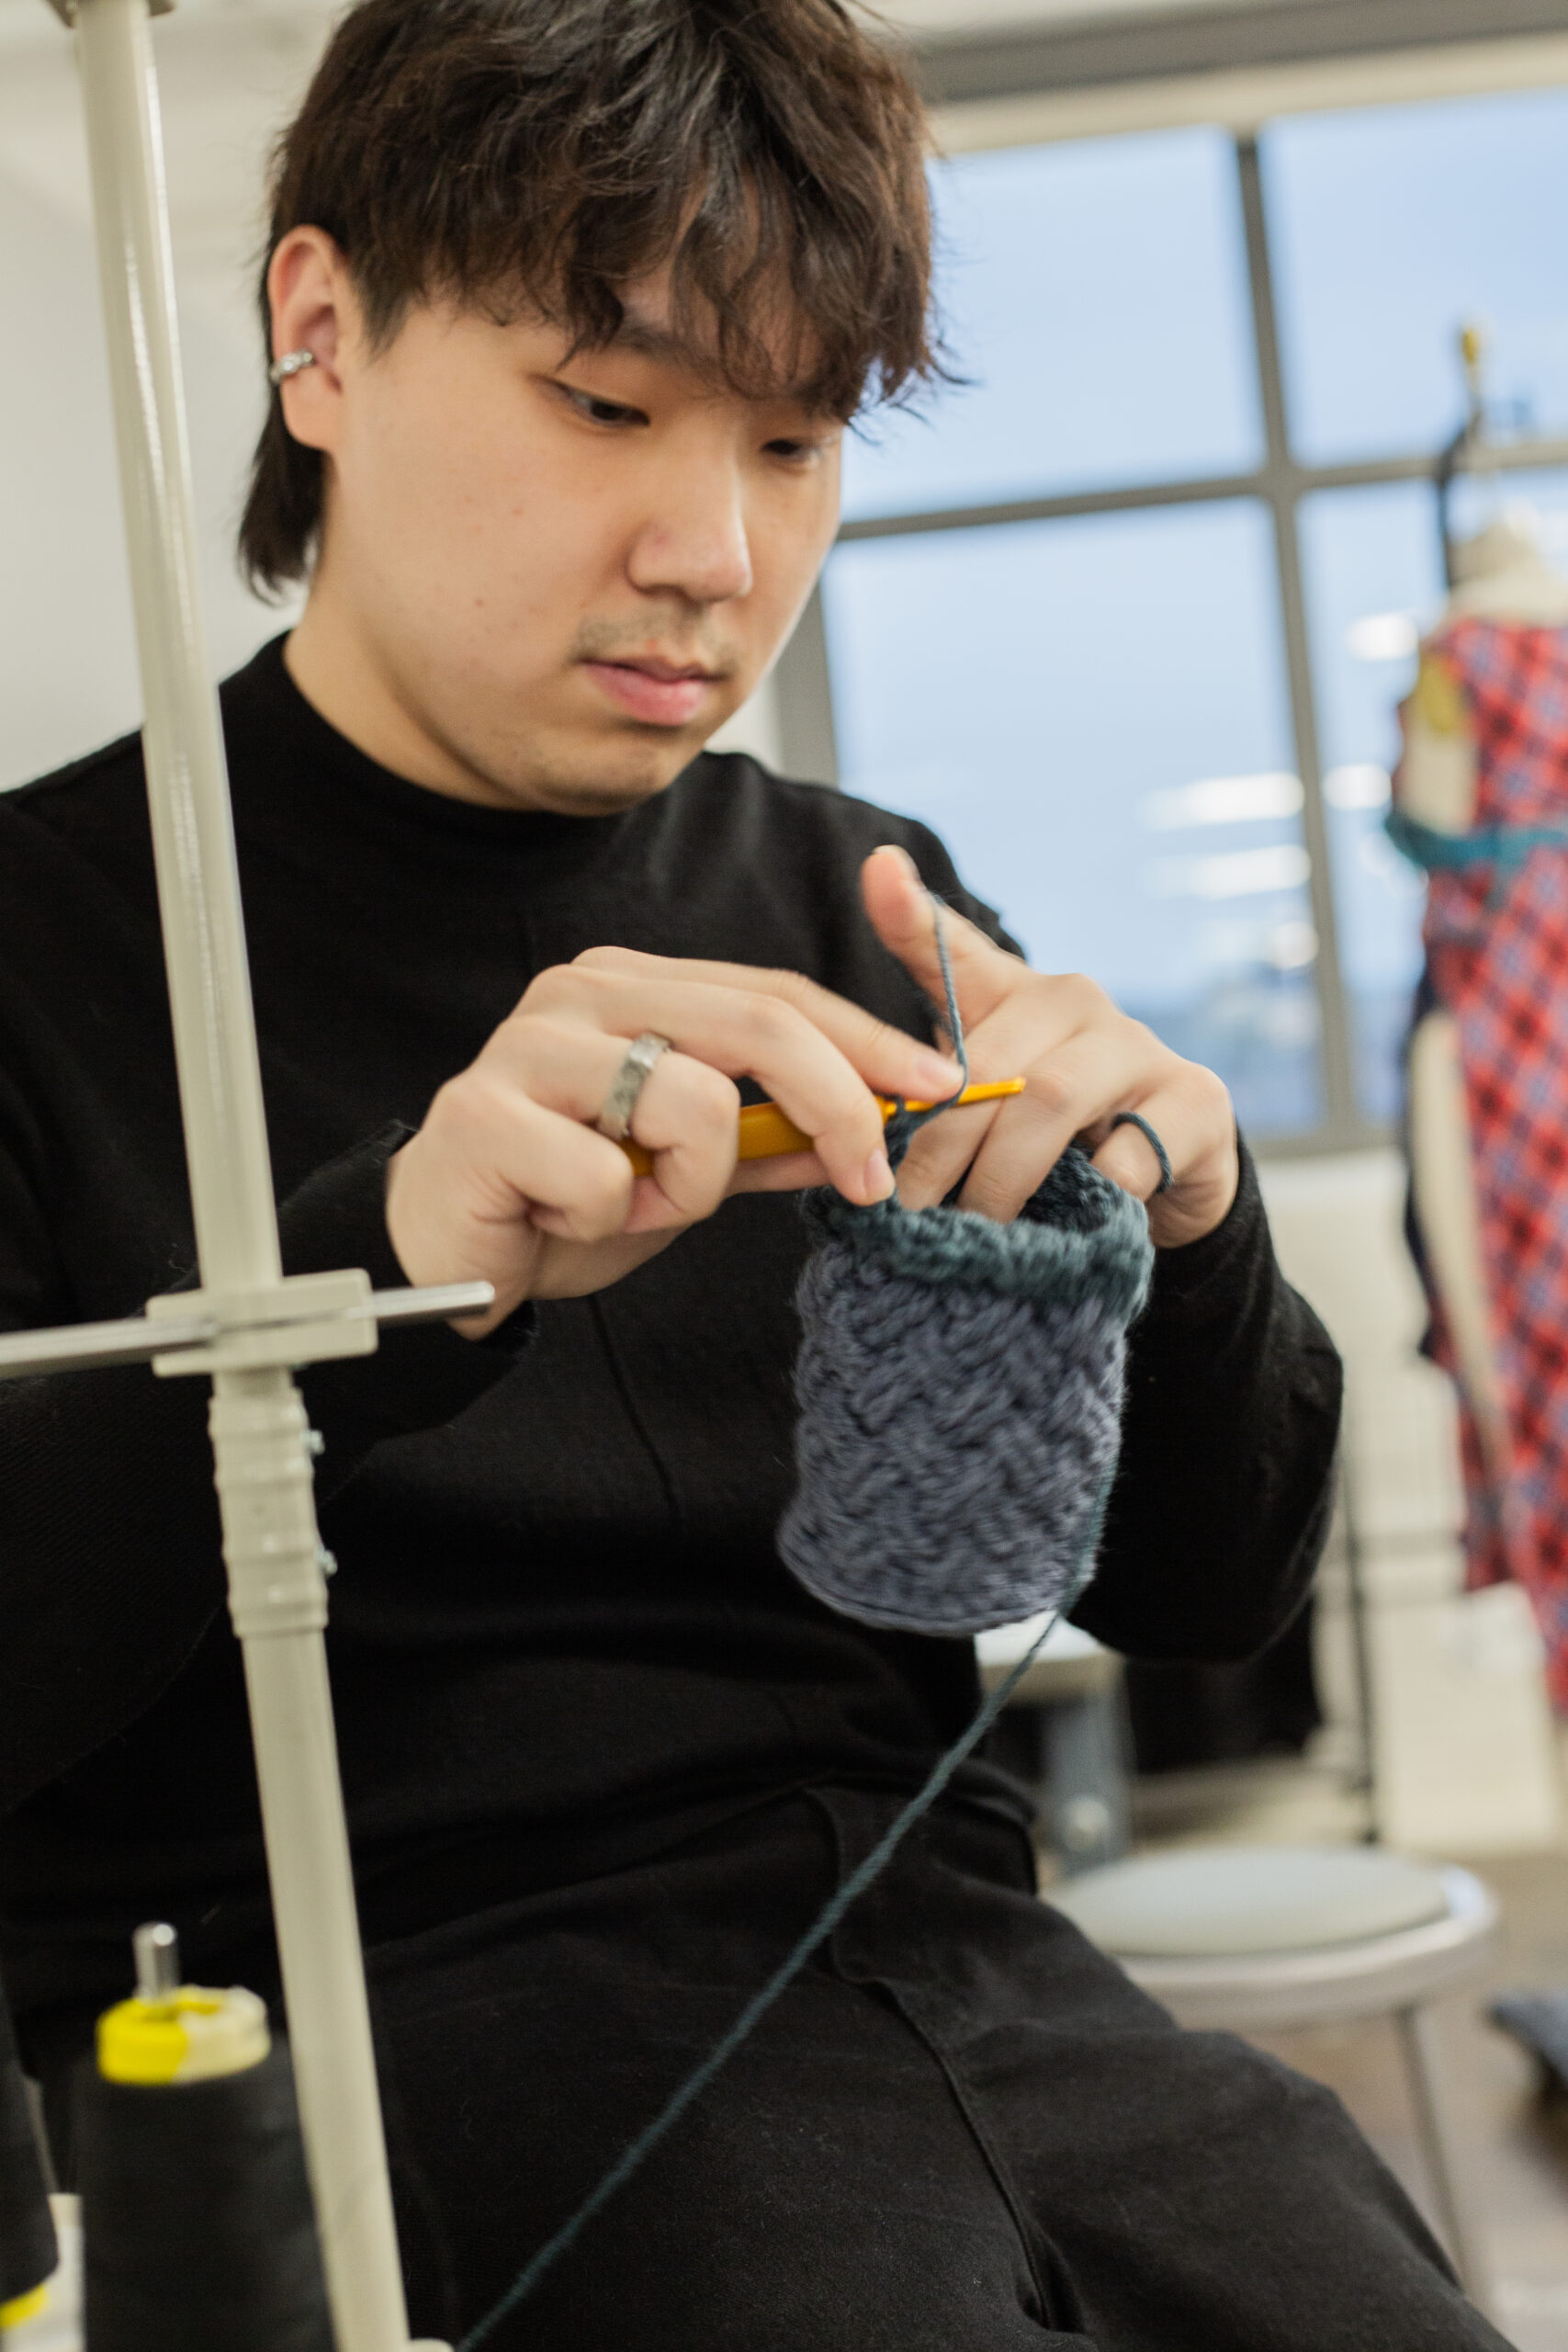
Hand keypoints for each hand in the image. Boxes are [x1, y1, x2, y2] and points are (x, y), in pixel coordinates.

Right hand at [385, 953, 962, 1330]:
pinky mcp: (485, 1113)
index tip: (944, 1084)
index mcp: (633, 986)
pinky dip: (611, 1219)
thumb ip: (769, 1140)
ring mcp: (529, 1044)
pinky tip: (562, 1216)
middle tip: (870, 1181)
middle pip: (755, 1024)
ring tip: (637, 1204)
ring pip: (691, 1103)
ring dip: (691, 1186)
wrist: (443, 1259)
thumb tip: (873, 1130)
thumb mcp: (689, 1171)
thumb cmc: (563, 1201)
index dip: (868, 1039)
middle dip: (838, 1104)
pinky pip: (609, 1177)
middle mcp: (582, 992)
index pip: (776, 993)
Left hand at [861, 845, 1238, 1246]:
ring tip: (975, 1232)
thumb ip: (924, 1108)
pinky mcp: (1196, 1101)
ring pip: (1050, 1100)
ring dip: (1001, 1178)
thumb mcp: (986, 1119)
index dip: (910, 912)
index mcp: (1013, 998)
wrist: (1167, 1187)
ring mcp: (1139, 1046)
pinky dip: (1085, 1199)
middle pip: (989, 1064)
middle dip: (938, 1145)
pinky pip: (1125, 1156)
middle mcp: (1075, 1003)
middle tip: (907, 1209)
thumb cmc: (1053, 1144)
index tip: (877, 869)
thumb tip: (851, 1127)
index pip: (953, 949)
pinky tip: (1066, 1227)